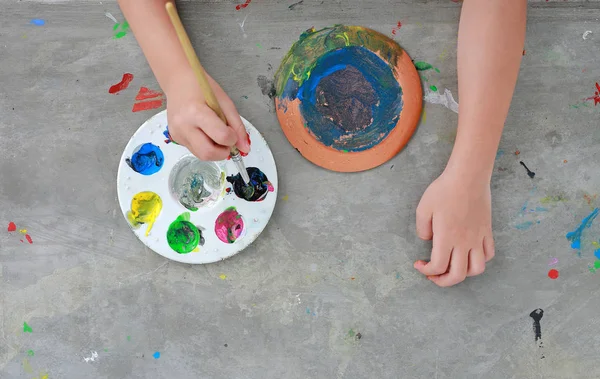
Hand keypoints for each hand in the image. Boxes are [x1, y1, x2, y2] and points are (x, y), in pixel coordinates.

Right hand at [165, 71, 249, 160]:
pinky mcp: (175, 138)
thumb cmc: (201, 87)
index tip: (233, 132)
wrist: (177, 82)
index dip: (232, 138)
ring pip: (201, 155)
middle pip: (208, 153)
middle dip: (223, 152)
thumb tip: (245, 148)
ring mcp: (177, 133)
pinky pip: (195, 150)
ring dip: (215, 151)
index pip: (221, 136)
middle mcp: (183, 125)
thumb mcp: (225, 102)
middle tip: (227, 142)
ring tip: (216, 135)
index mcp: (196, 112)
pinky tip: (205, 132)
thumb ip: (237, 125)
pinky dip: (205, 146)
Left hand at [414, 168, 494, 286]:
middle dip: (443, 281)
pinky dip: (480, 260)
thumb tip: (428, 241)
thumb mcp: (423, 208)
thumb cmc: (444, 190)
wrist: (468, 177)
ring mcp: (478, 238)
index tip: (419, 264)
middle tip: (433, 275)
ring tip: (452, 267)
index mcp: (446, 238)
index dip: (426, 271)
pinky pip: (488, 254)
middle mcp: (464, 242)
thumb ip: (422, 229)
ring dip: (463, 274)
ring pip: (477, 269)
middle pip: (458, 275)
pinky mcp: (487, 231)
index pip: (438, 267)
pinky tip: (468, 254)